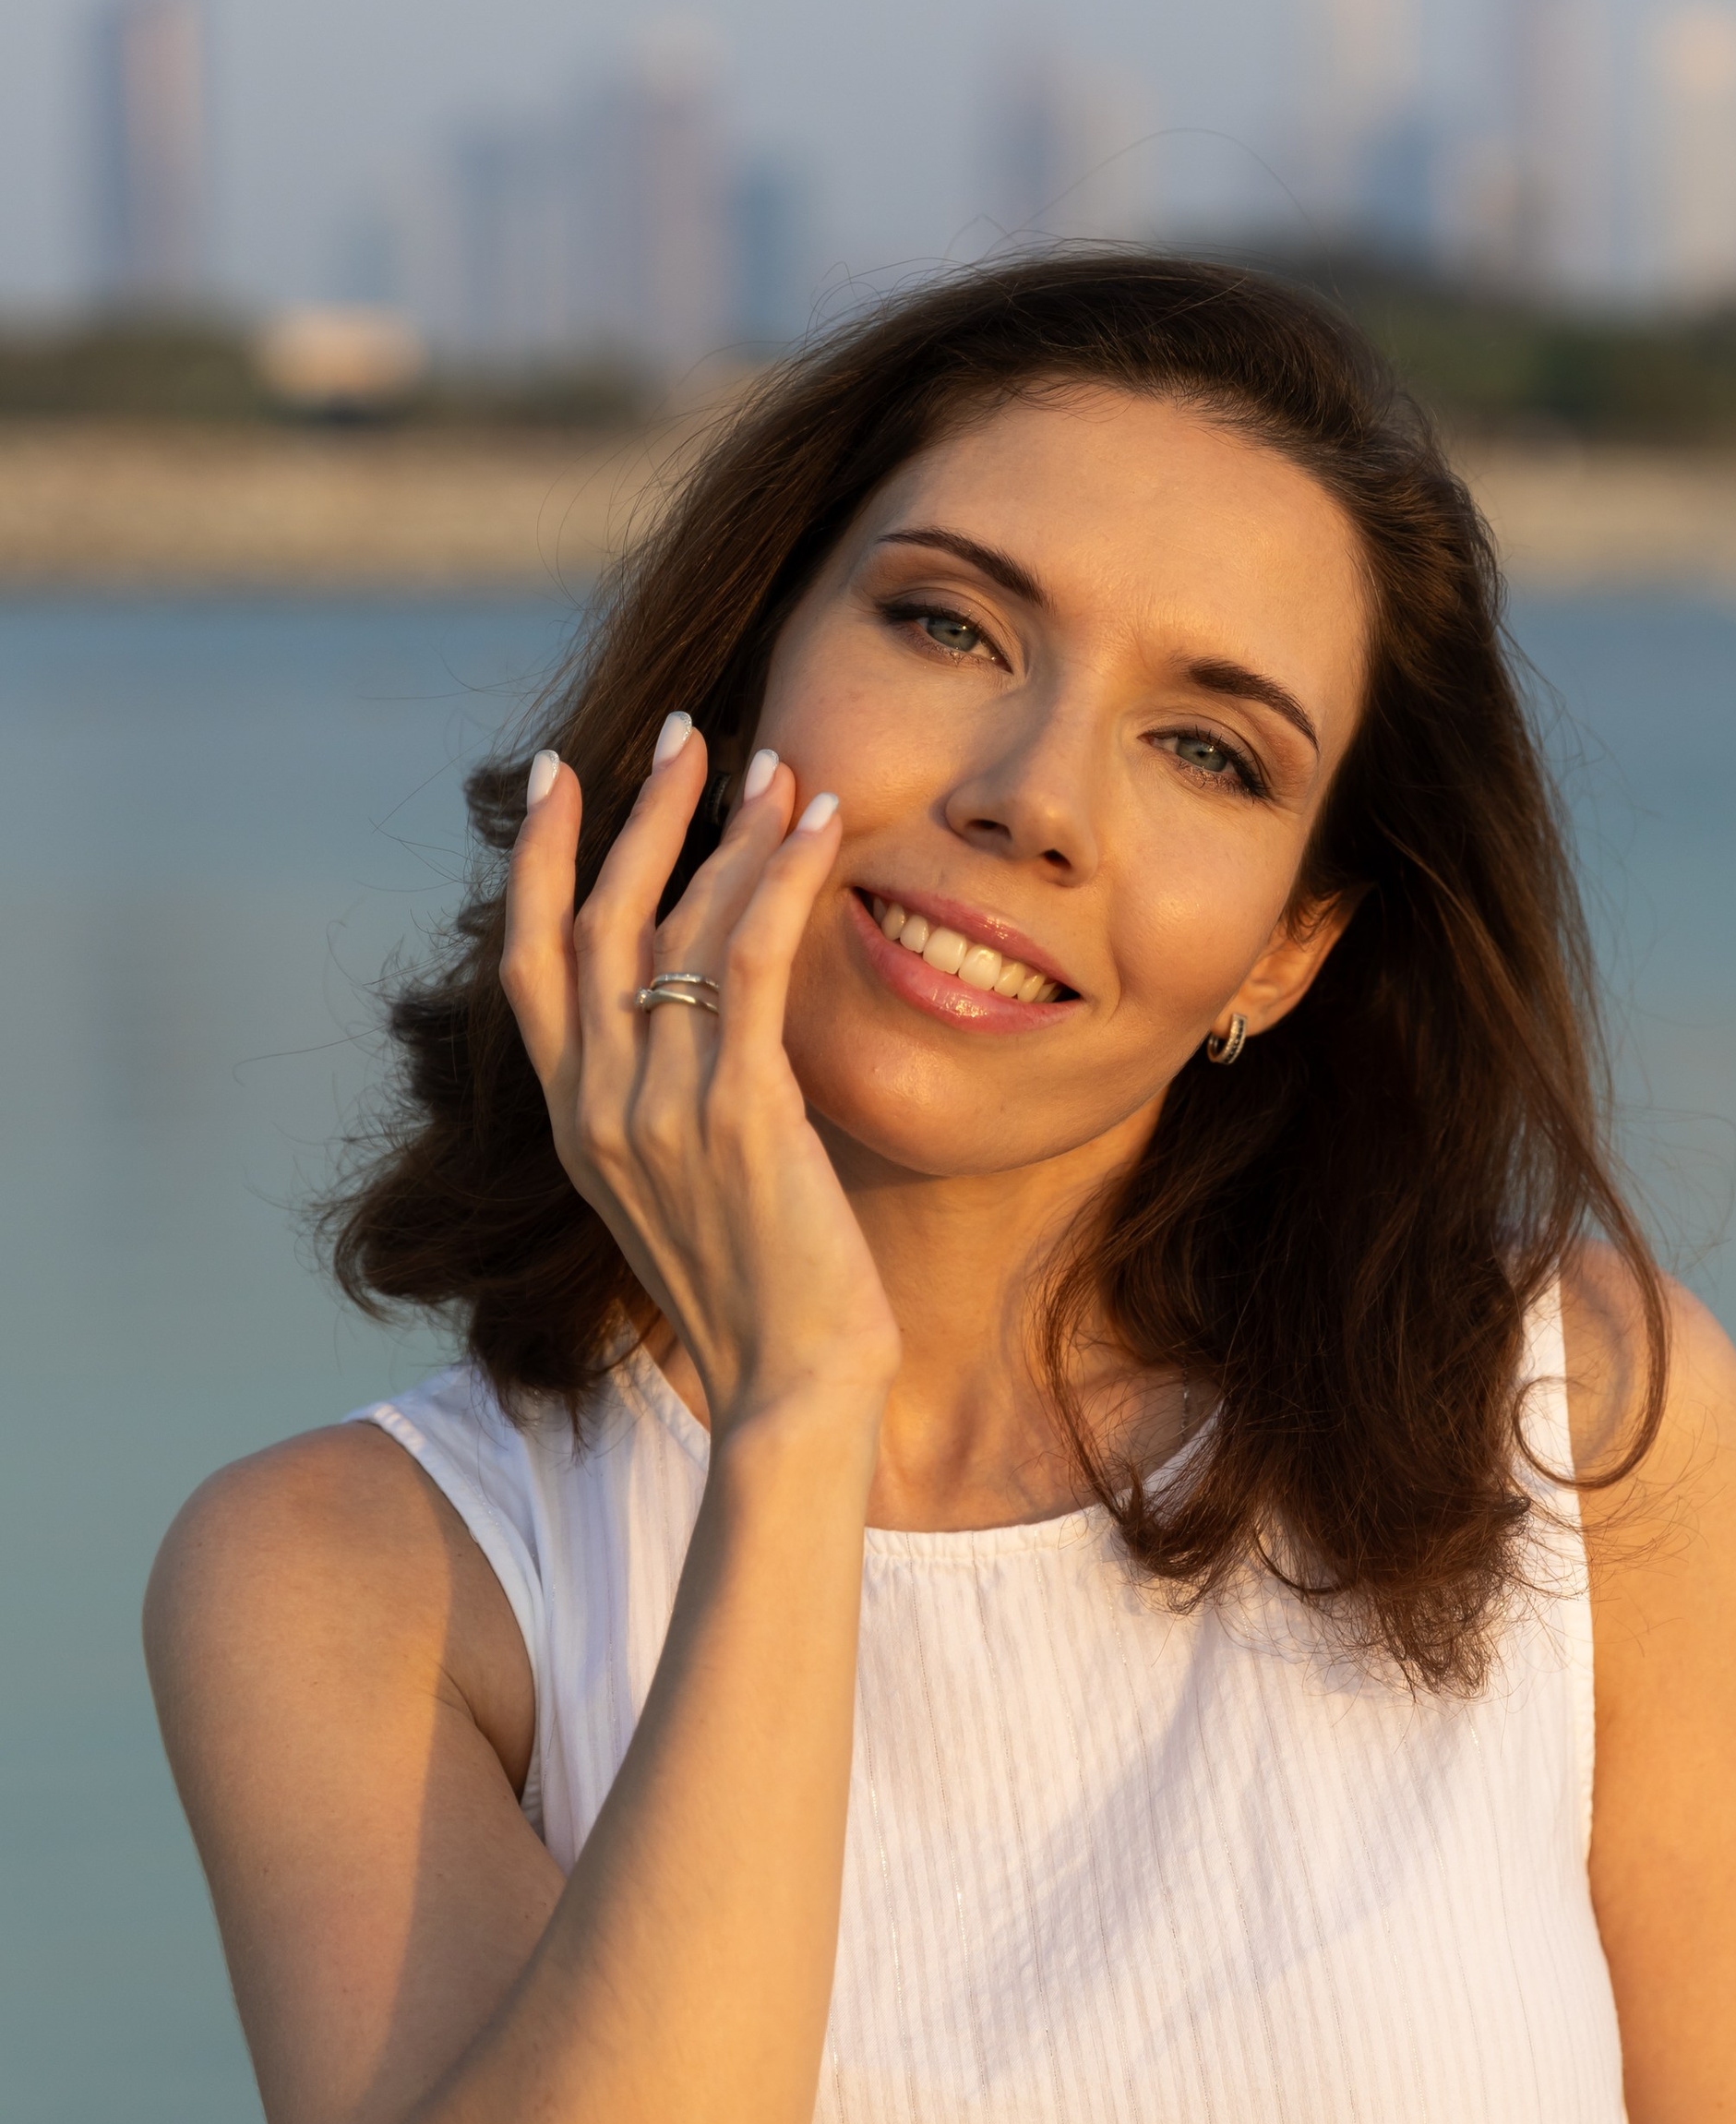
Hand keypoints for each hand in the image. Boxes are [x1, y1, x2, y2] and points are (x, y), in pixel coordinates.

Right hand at [501, 716, 901, 1436]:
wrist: (789, 1390)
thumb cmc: (759, 1296)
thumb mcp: (680, 1190)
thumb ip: (665, 1102)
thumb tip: (702, 1014)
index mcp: (575, 1124)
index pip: (527, 963)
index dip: (534, 860)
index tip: (556, 774)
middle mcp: (599, 1107)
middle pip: (597, 917)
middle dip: (641, 812)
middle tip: (685, 733)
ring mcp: (661, 1109)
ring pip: (682, 925)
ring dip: (731, 830)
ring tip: (777, 764)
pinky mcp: (741, 1113)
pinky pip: (754, 960)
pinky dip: (784, 877)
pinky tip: (819, 824)